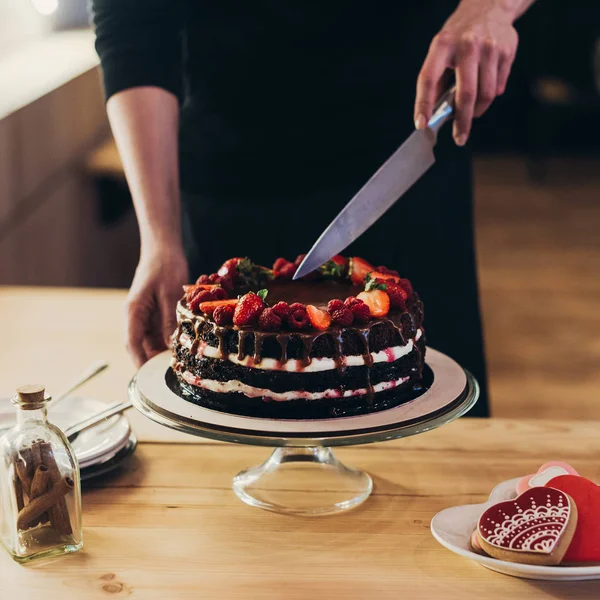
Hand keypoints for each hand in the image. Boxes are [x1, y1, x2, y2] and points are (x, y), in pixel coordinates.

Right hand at [125, 246, 187, 366]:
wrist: (163, 249)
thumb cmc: (164, 267)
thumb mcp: (170, 294)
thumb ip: (169, 320)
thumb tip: (170, 345)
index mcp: (134, 312)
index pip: (132, 343)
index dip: (140, 362)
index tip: (150, 377)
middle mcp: (136, 316)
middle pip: (140, 346)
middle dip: (152, 361)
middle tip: (171, 374)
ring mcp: (144, 315)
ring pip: (150, 341)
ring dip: (161, 352)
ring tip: (178, 364)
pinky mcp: (154, 313)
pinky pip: (159, 332)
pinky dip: (167, 341)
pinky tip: (181, 347)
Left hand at [414, 0, 518, 145]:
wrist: (489, 6)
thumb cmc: (458, 36)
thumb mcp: (440, 51)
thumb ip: (436, 81)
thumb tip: (432, 114)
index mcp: (443, 45)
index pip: (428, 79)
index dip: (423, 104)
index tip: (422, 124)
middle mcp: (467, 45)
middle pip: (465, 94)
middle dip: (462, 121)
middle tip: (459, 138)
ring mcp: (489, 48)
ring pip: (485, 94)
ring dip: (477, 110)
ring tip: (471, 112)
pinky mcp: (507, 51)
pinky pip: (498, 86)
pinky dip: (490, 96)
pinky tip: (485, 90)